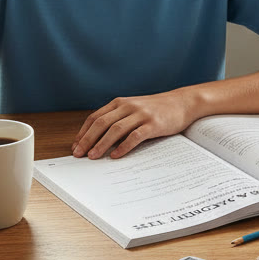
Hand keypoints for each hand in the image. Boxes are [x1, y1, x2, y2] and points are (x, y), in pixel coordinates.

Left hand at [72, 91, 196, 159]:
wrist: (182, 102)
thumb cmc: (156, 109)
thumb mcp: (133, 108)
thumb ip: (117, 119)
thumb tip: (97, 140)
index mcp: (120, 102)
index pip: (95, 118)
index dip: (83, 133)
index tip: (75, 146)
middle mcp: (128, 106)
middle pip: (102, 123)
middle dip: (87, 140)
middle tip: (79, 154)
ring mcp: (141, 114)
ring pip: (115, 130)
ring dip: (101, 144)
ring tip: (93, 157)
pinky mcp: (154, 124)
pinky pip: (135, 136)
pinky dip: (123, 146)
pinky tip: (116, 155)